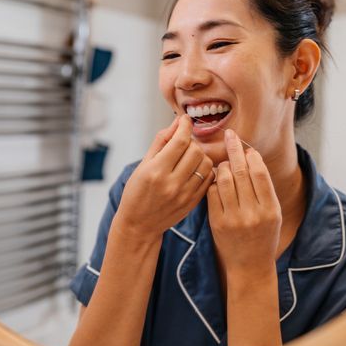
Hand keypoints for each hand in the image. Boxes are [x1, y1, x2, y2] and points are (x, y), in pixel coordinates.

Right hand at [114, 115, 214, 239]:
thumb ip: (161, 141)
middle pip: (196, 150)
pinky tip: (194, 169)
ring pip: (206, 163)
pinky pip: (209, 178)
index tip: (185, 121)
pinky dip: (205, 169)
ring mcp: (184, 194)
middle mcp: (171, 183)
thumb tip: (178, 122)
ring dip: (200, 155)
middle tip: (183, 143)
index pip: (179, 141)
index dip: (185, 126)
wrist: (139, 225)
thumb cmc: (137, 192)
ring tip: (189, 157)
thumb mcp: (143, 164)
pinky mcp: (193, 202)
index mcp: (156, 171)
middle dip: (191, 141)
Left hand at [207, 129, 281, 278]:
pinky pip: (212, 193)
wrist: (250, 265)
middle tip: (230, 135)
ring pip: (224, 180)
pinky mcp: (217, 222)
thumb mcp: (273, 213)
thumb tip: (251, 156)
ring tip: (223, 162)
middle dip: (234, 150)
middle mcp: (253, 213)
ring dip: (222, 165)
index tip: (246, 145)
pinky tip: (215, 179)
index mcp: (270, 209)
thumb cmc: (264, 235)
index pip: (259, 173)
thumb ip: (264, 188)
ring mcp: (234, 218)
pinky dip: (213, 182)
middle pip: (240, 172)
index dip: (251, 155)